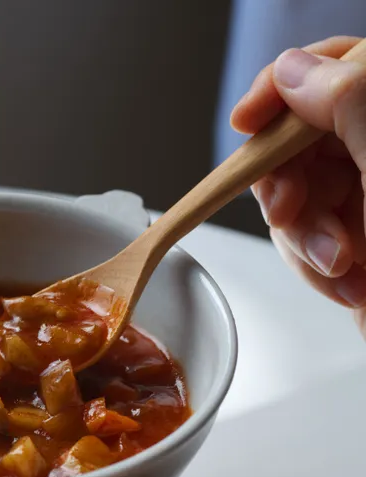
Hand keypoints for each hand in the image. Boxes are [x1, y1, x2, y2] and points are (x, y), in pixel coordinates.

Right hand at [231, 36, 365, 335]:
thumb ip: (348, 100)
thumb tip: (292, 71)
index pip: (332, 66)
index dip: (280, 88)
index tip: (247, 121)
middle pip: (297, 140)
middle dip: (286, 184)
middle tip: (289, 210)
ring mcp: (364, 198)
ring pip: (292, 195)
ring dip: (303, 238)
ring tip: (341, 265)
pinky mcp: (351, 242)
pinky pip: (301, 241)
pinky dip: (315, 267)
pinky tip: (351, 285)